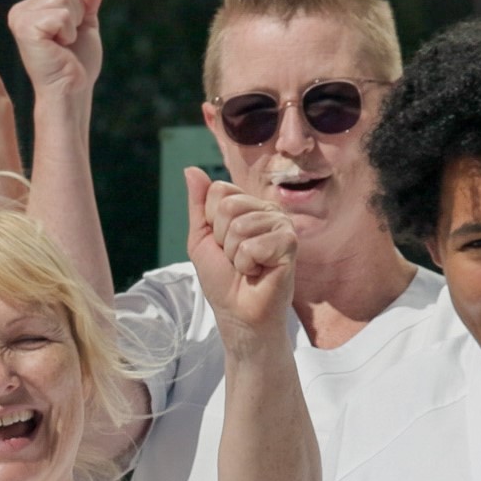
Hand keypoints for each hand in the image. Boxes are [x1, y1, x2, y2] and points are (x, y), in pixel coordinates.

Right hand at [4, 0, 107, 99]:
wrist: (71, 90)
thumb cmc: (76, 63)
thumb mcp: (85, 27)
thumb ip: (87, 5)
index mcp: (30, 8)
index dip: (80, 7)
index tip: (69, 33)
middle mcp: (20, 10)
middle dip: (77, 14)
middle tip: (66, 40)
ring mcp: (20, 19)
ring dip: (72, 24)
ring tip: (61, 44)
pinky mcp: (25, 29)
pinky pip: (61, 15)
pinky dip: (68, 32)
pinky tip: (59, 47)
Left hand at [186, 165, 296, 346]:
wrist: (238, 312)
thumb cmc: (222, 278)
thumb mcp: (201, 238)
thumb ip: (198, 204)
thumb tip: (190, 169)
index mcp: (248, 205)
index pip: (219, 191)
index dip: (211, 222)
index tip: (221, 243)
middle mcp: (267, 210)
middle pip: (229, 206)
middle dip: (222, 239)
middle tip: (235, 258)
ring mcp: (281, 224)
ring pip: (240, 225)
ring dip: (234, 255)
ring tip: (247, 266)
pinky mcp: (290, 242)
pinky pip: (253, 245)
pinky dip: (248, 264)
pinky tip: (259, 271)